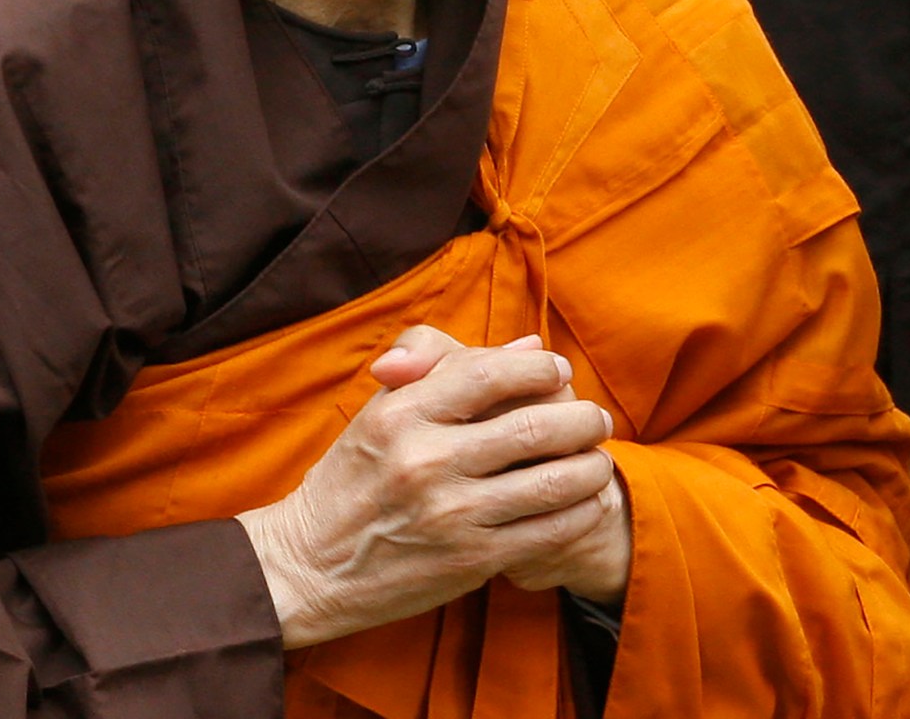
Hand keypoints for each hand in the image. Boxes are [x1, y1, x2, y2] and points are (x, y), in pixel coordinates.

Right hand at [373, 329, 632, 607]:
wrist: (310, 565)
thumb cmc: (351, 480)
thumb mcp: (382, 413)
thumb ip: (447, 370)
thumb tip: (527, 345)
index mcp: (401, 413)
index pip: (490, 372)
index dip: (539, 366)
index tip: (558, 368)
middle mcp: (426, 460)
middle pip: (535, 426)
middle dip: (582, 418)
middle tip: (596, 418)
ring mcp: (451, 513)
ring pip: (553, 481)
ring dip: (591, 466)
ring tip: (599, 459)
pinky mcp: (471, 559)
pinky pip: (549, 531)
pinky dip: (579, 512)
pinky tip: (585, 502)